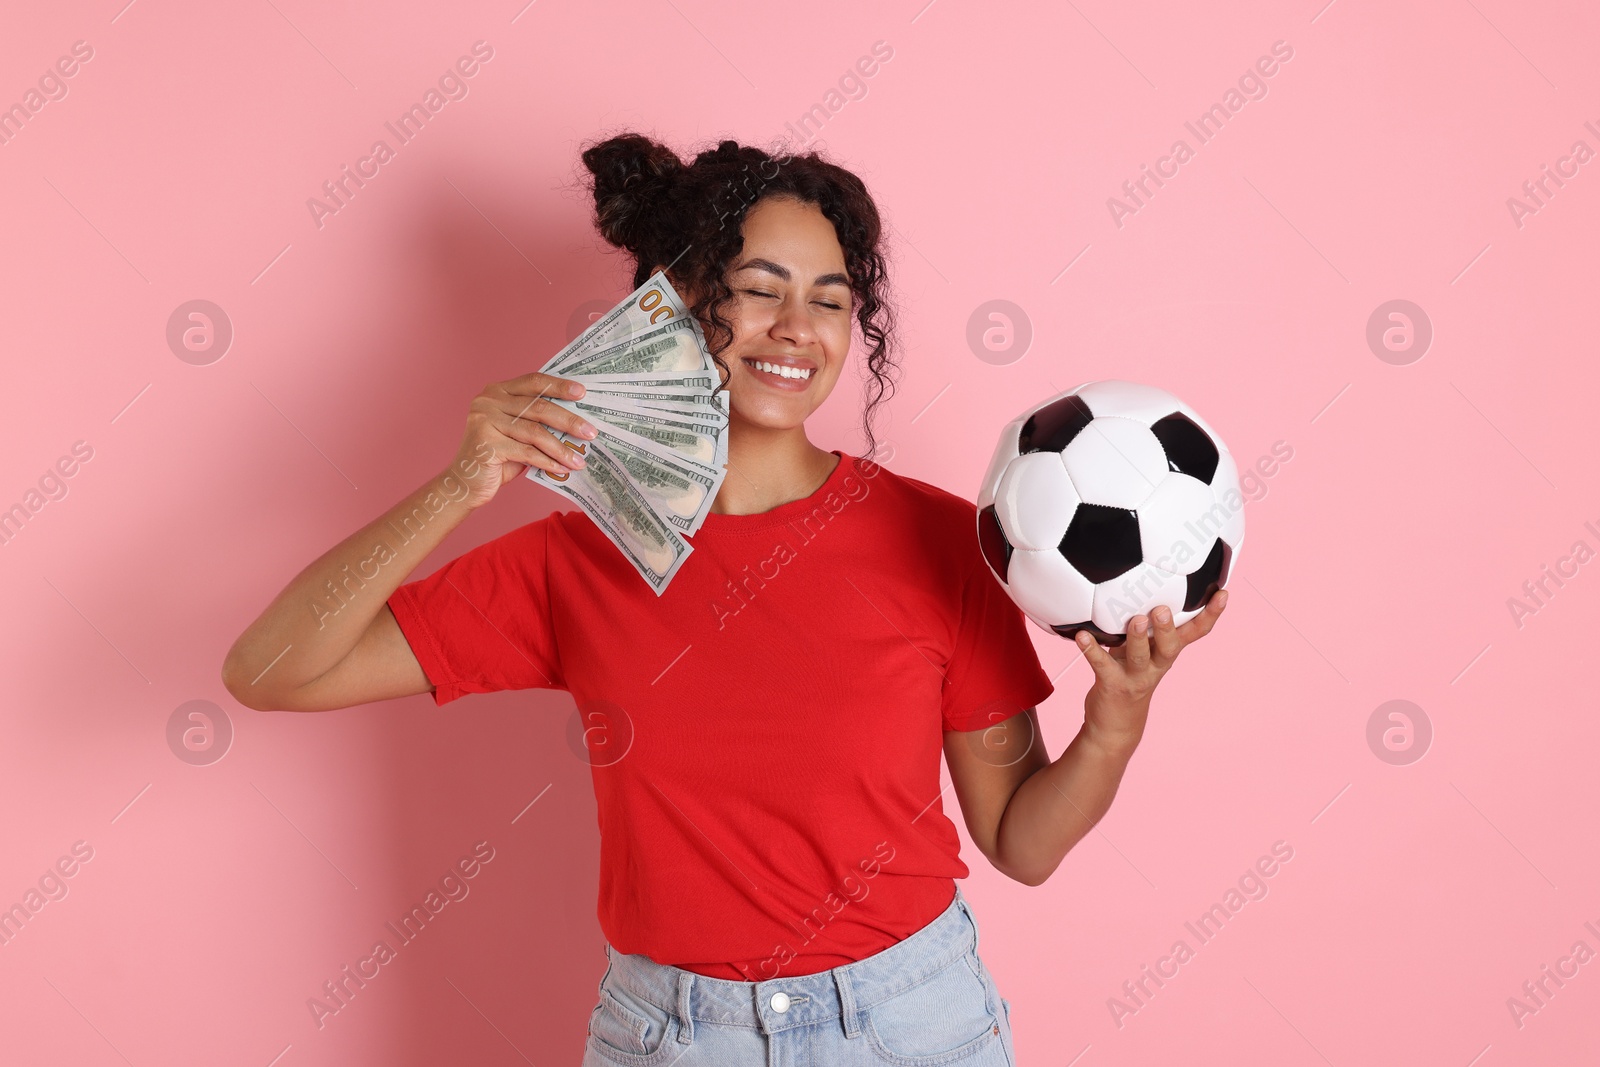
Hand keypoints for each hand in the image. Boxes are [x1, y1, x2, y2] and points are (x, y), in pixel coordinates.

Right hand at [448, 371, 599, 509]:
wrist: (465, 483)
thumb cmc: (496, 457)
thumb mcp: (516, 432)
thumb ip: (536, 421)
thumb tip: (576, 422)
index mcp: (497, 391)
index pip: (533, 382)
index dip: (559, 386)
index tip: (582, 392)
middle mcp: (488, 401)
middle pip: (538, 407)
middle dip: (569, 421)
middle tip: (591, 432)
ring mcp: (485, 421)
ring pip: (535, 432)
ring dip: (561, 448)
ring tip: (580, 459)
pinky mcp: (486, 444)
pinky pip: (526, 452)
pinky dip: (548, 462)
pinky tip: (562, 469)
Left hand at [1073, 590, 1228, 755]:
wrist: (1116, 725)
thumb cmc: (1128, 676)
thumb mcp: (1141, 651)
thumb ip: (1143, 627)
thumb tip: (1138, 586)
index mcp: (1166, 653)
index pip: (1194, 634)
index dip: (1210, 616)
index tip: (1223, 594)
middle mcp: (1156, 666)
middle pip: (1170, 647)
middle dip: (1168, 628)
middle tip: (1163, 609)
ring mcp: (1135, 678)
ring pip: (1139, 657)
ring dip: (1137, 638)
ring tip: (1136, 620)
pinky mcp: (1112, 685)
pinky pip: (1102, 665)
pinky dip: (1092, 650)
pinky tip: (1082, 636)